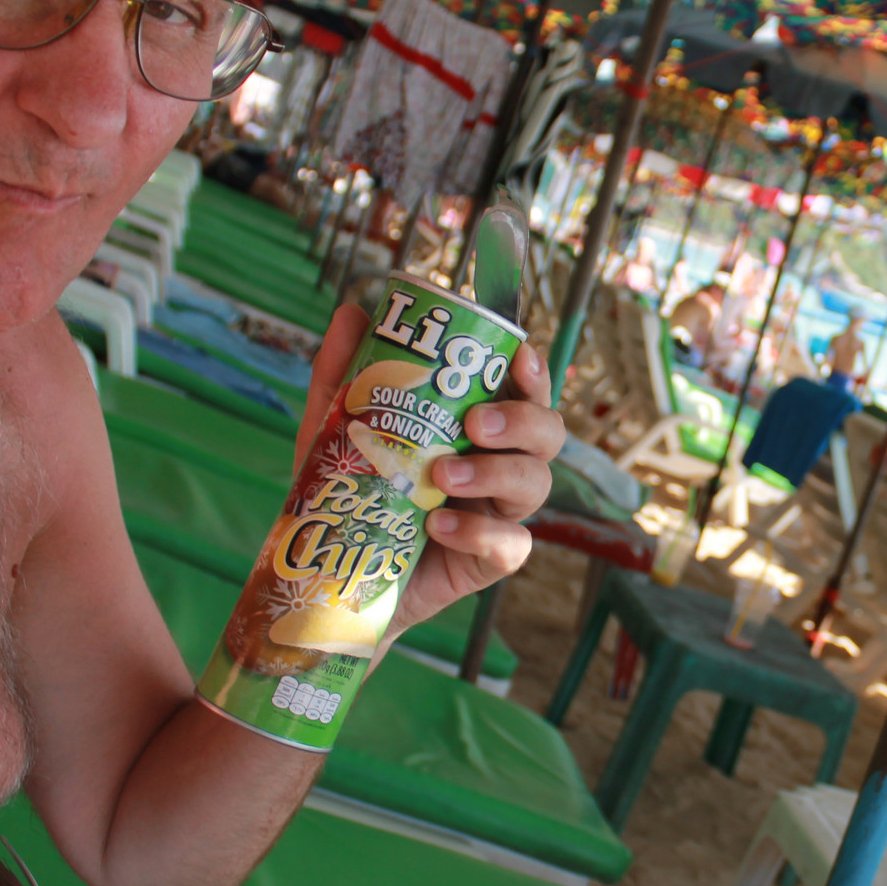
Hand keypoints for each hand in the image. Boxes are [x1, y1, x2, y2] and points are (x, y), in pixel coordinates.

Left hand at [299, 303, 564, 635]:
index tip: (518, 354)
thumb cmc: (354, 491)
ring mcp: (502, 513)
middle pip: (549, 434)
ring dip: (496, 474)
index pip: (525, 391)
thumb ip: (344, 375)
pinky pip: (511, 545)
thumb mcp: (338, 429)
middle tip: (476, 424)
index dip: (534, 372)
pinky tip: (439, 528)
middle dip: (523, 422)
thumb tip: (352, 313)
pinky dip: (479, 533)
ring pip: (537, 484)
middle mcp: (502, 465)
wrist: (339, 572)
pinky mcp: (492, 560)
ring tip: (443, 477)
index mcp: (480, 427)